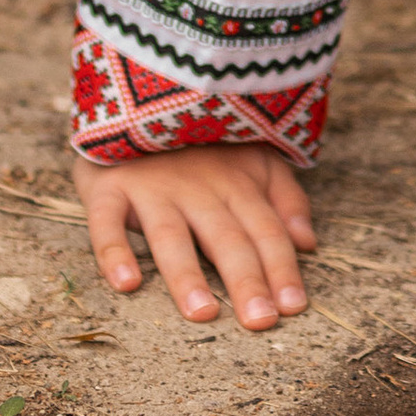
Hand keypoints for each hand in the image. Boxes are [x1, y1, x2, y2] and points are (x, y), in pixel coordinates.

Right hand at [73, 143, 317, 328]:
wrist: (140, 94)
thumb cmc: (204, 140)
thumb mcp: (256, 156)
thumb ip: (284, 198)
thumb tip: (308, 244)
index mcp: (237, 183)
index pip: (265, 231)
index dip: (281, 268)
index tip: (293, 308)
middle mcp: (198, 187)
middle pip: (226, 238)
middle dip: (246, 280)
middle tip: (260, 321)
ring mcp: (151, 188)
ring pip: (171, 235)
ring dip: (187, 274)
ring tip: (202, 313)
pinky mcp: (108, 187)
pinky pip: (107, 222)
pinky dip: (114, 251)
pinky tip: (126, 284)